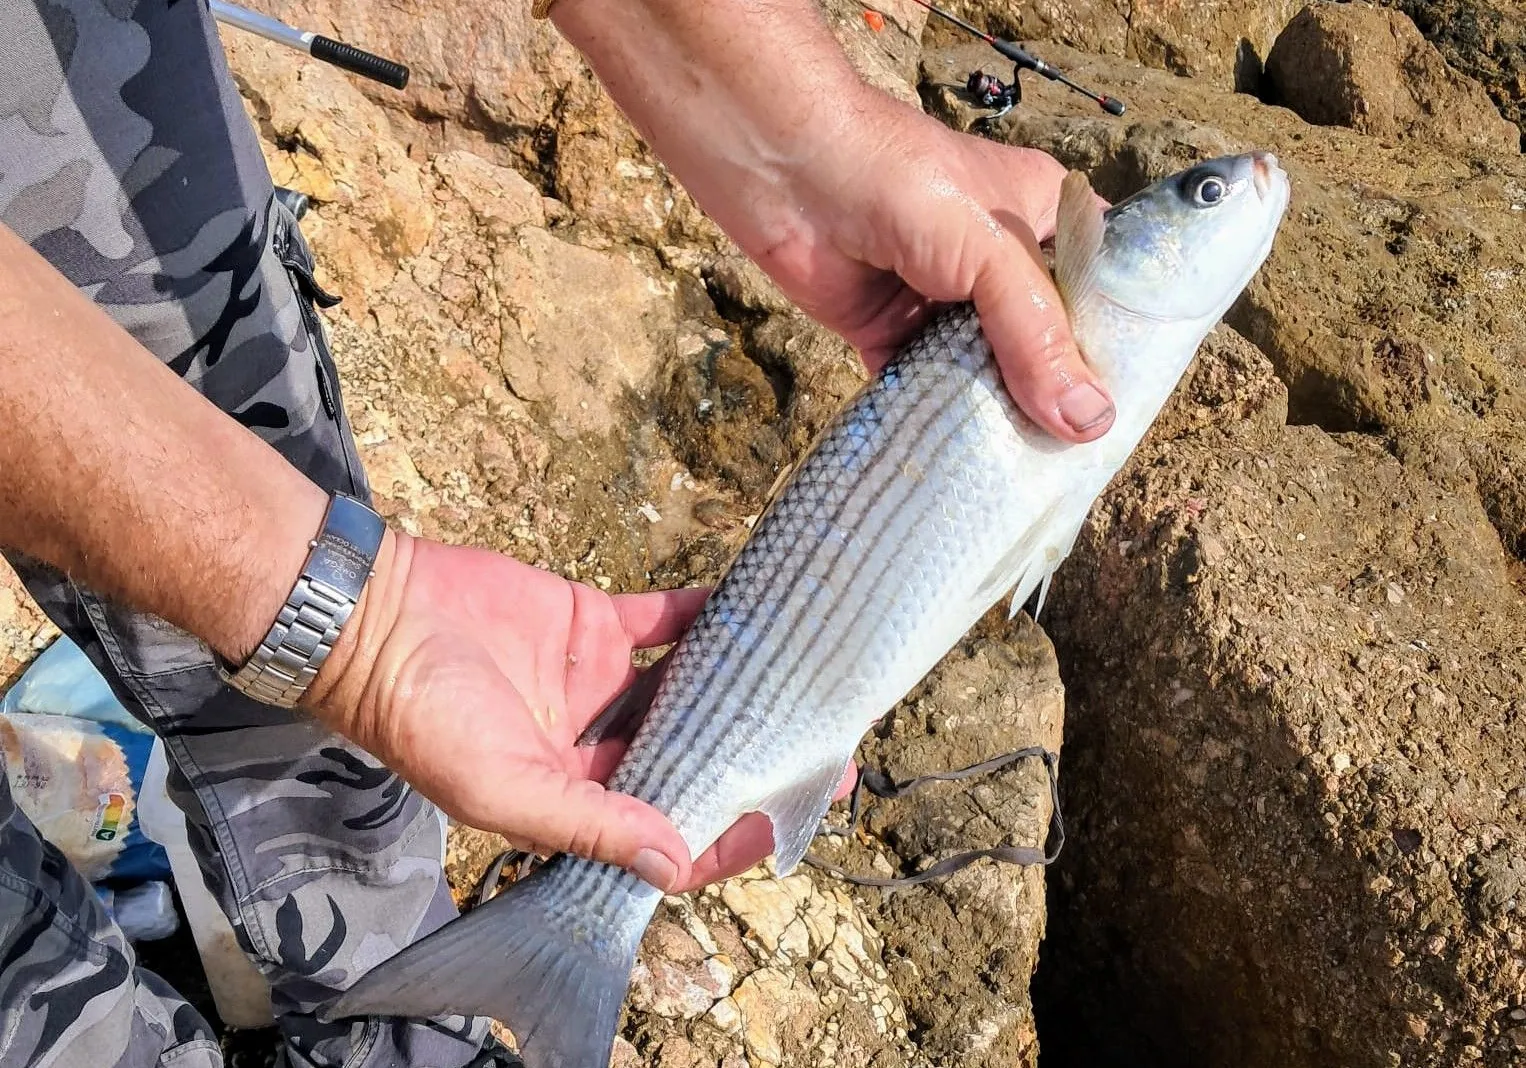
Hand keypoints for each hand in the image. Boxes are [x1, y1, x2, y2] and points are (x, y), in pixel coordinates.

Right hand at [310, 531, 851, 892]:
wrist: (375, 615)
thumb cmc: (423, 717)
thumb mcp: (504, 789)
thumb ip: (591, 824)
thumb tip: (673, 867)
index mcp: (571, 799)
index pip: (662, 830)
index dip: (719, 834)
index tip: (779, 820)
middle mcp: (592, 747)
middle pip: (687, 761)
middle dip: (749, 762)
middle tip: (828, 756)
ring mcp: (598, 683)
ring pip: (687, 692)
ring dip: (740, 691)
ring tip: (808, 693)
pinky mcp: (596, 623)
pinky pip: (666, 622)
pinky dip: (708, 619)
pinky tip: (757, 617)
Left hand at [750, 99, 1116, 440]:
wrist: (788, 170)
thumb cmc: (905, 183)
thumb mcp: (991, 254)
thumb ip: (1037, 337)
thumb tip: (1088, 422)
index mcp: (1044, 221)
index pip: (1099, 290)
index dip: (1115, 346)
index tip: (1129, 410)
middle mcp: (999, 264)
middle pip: (1043, 342)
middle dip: (1055, 395)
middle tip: (1080, 460)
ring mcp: (943, 301)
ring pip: (985, 371)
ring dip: (998, 414)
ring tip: (1030, 474)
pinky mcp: (889, 332)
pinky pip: (923, 387)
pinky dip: (934, 418)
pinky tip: (959, 461)